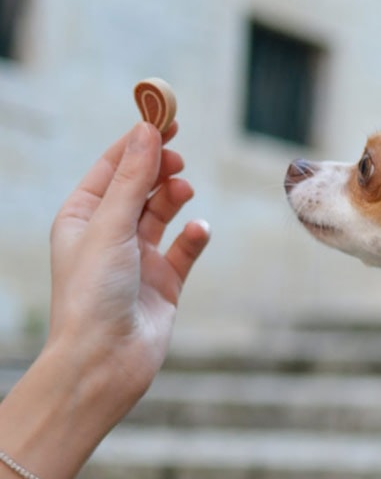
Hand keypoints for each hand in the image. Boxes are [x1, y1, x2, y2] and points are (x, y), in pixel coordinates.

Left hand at [45, 121, 209, 423]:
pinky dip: (194, 237)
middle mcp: (109, 235)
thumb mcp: (111, 226)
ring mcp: (138, 259)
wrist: (105, 359)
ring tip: (183, 192)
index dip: (137, 143)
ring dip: (174, 199)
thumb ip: (134, 178)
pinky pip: (185, 250)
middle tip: (178, 157)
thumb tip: (148, 131)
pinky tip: (199, 231)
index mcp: (82, 218)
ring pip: (163, 214)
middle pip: (139, 186)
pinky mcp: (165, 283)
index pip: (111, 168)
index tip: (165, 119)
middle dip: (159, 169)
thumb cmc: (93, 293)